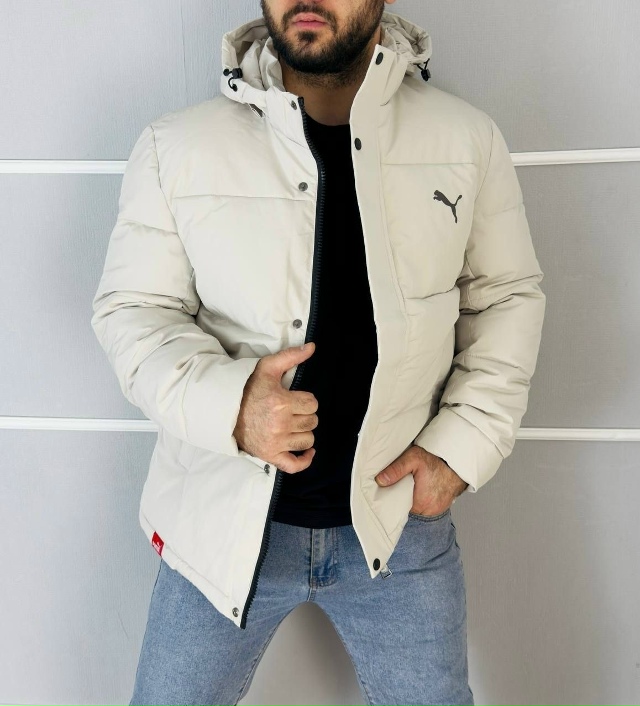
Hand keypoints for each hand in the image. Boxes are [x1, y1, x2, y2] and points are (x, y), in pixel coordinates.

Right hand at [233, 342, 318, 473]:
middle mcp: (280, 425)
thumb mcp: (267, 368)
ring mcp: (275, 443)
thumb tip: (312, 347)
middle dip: (305, 414)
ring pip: (307, 440)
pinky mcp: (271, 456)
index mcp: (280, 403)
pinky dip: (305, 460)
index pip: (312, 404)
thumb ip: (291, 356)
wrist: (226, 410)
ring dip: (303, 432)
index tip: (296, 398)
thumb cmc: (248, 389)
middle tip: (292, 410)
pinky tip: (308, 451)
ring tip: (293, 425)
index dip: (306, 399)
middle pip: (312, 422)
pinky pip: (295, 465)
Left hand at [374, 444, 467, 515]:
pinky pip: (426, 508)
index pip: (399, 512)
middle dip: (400, 504)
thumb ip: (396, 470)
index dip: (392, 504)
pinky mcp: (441, 506)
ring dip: (411, 503)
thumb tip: (380, 480)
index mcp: (421, 503)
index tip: (386, 497)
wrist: (456, 460)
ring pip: (417, 511)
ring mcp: (437, 510)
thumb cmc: (436, 459)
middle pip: (408, 512)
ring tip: (406, 491)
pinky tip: (417, 492)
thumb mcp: (413, 458)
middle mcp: (430, 510)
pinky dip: (420, 502)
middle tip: (395, 491)